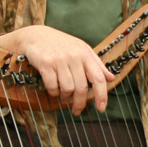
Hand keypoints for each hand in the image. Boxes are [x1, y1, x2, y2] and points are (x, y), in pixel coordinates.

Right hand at [0, 26, 114, 115]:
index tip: (101, 108)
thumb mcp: (82, 50)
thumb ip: (96, 65)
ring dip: (65, 97)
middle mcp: (74, 56)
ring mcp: (60, 60)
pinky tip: (54, 90)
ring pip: (67, 88)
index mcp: (85, 53)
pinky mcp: (46, 64)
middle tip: (77, 110)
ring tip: (63, 96)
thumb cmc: (61, 44)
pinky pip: (52, 86)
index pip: (98, 77)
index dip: (101, 95)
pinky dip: (54, 92)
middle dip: (80, 103)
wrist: (37, 36)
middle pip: (82, 87)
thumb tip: (111, 78)